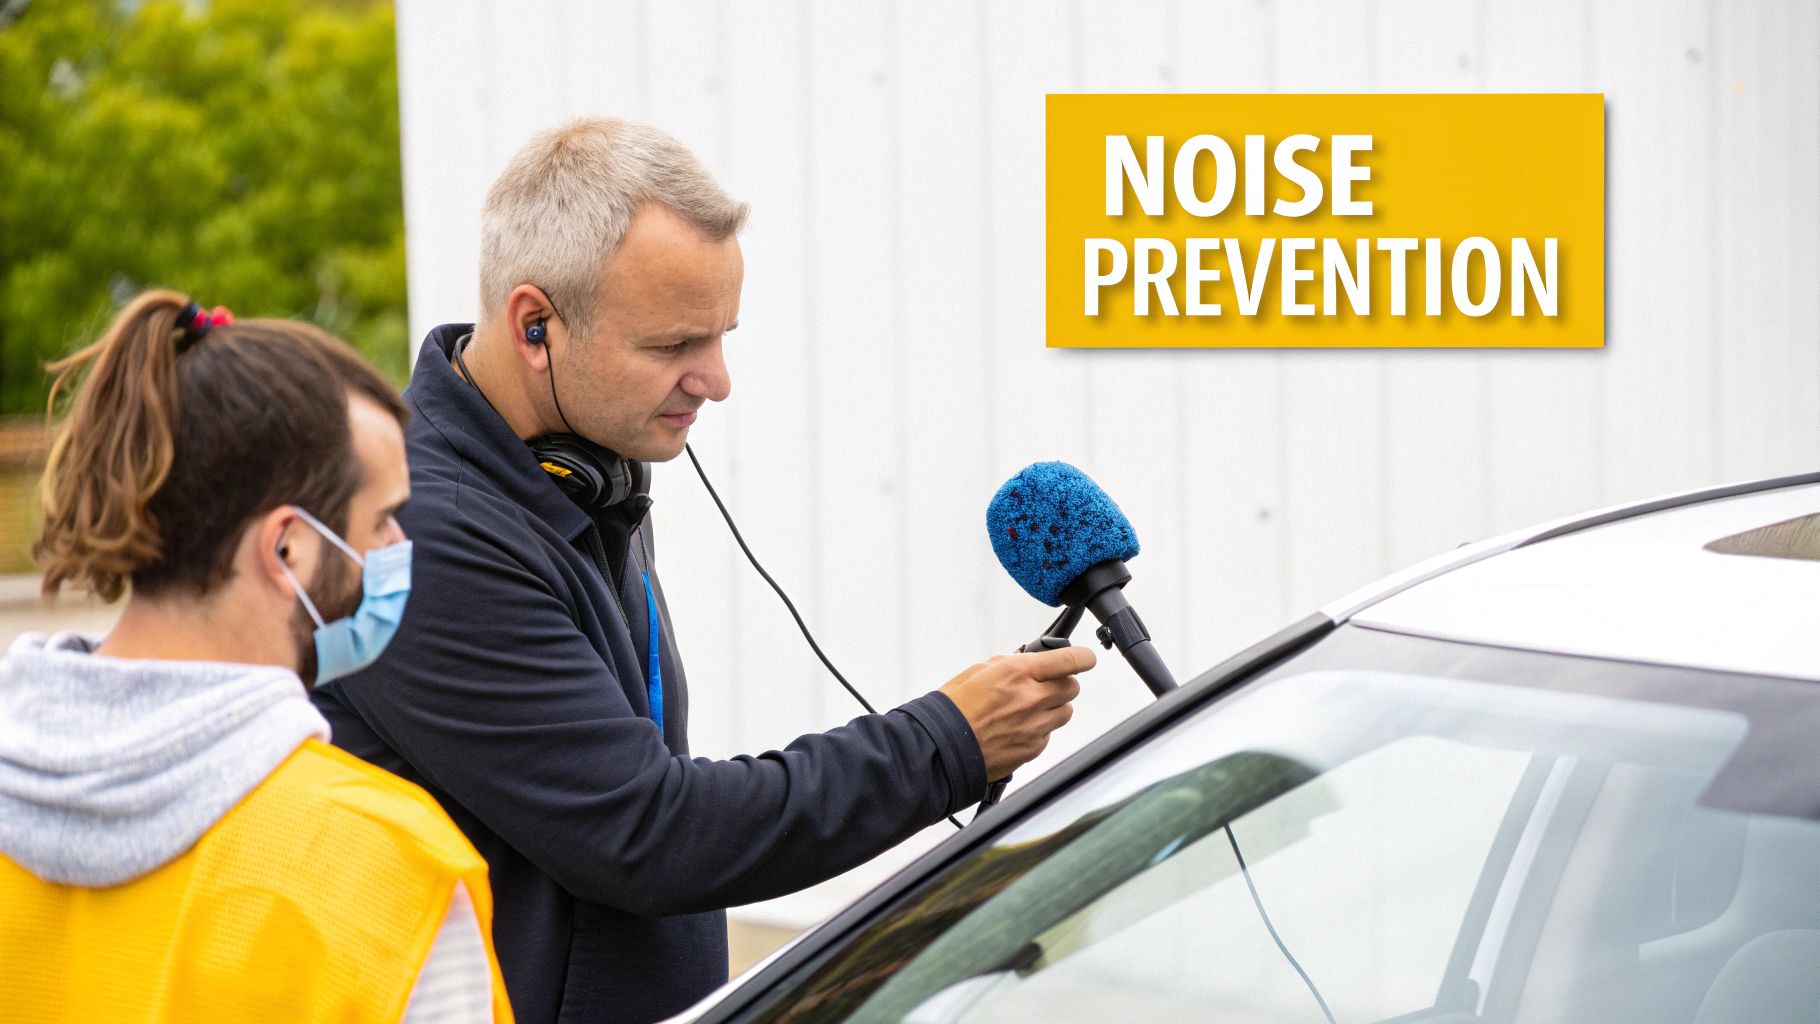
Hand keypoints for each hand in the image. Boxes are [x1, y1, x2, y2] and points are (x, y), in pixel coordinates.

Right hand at [938, 646, 1095, 781]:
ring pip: (1065, 712)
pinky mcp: (1033, 748)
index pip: (1070, 660)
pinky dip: (1039, 730)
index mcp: (1017, 672)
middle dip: (1061, 684)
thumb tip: (1030, 662)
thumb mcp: (978, 672)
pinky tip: (1016, 729)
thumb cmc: (953, 708)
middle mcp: (1031, 698)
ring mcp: (1035, 726)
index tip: (1085, 659)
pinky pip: (1049, 734)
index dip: (1082, 658)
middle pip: (1072, 687)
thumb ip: (1011, 665)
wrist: (940, 748)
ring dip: (1053, 707)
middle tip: (1044, 686)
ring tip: (1028, 710)